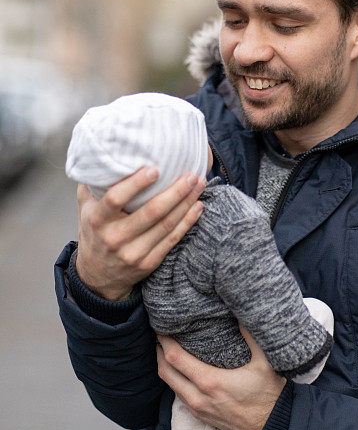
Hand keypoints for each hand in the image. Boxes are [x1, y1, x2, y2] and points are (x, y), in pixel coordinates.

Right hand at [76, 167, 204, 299]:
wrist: (97, 276)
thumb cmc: (94, 233)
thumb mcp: (85, 209)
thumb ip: (92, 184)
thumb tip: (100, 153)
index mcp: (98, 220)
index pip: (115, 199)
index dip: (136, 184)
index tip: (155, 169)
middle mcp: (115, 237)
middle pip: (151, 212)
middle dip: (175, 192)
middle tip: (191, 175)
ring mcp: (133, 252)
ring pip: (166, 225)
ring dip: (186, 203)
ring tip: (199, 185)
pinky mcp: (149, 262)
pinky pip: (172, 239)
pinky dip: (187, 222)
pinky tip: (198, 207)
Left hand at [156, 326, 285, 429]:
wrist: (274, 428)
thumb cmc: (270, 395)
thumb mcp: (265, 362)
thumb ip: (252, 336)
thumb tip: (241, 315)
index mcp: (210, 381)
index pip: (175, 358)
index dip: (164, 341)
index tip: (161, 328)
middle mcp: (198, 397)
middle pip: (165, 372)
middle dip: (159, 352)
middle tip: (160, 337)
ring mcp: (198, 409)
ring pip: (170, 386)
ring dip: (166, 368)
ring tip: (168, 351)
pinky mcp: (201, 418)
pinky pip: (180, 397)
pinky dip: (175, 382)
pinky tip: (182, 372)